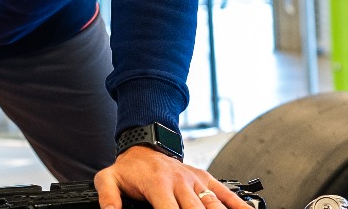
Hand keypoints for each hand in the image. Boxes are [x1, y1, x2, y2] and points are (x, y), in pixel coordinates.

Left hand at [94, 147, 248, 208]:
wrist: (145, 145)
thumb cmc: (130, 168)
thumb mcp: (108, 179)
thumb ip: (108, 197)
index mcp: (158, 185)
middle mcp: (180, 182)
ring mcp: (196, 180)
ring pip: (214, 205)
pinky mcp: (206, 179)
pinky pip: (226, 194)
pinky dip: (239, 205)